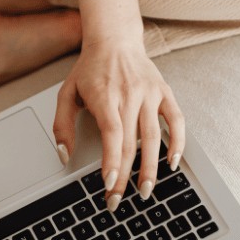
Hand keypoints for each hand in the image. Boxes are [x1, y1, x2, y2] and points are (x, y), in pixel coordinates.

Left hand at [53, 39, 184, 206]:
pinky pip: (176, 120)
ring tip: (145, 190)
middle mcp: (129, 94)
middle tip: (119, 199)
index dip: (112, 159)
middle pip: (130, 142)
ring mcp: (150, 93)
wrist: (115, 39)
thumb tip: (64, 155)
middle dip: (125, 175)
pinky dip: (178, 142)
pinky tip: (172, 162)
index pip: (111, 133)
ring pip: (154, 136)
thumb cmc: (90, 69)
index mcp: (104, 95)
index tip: (109, 182)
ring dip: (151, 167)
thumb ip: (61, 125)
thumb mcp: (66, 93)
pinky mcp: (164, 92)